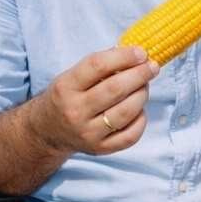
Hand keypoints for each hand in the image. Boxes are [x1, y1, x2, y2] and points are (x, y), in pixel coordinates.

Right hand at [33, 46, 157, 154]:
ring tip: (144, 86)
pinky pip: (130, 135)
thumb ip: (101, 65)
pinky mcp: (100, 149)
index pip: (97, 66)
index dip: (123, 57)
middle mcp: (75, 111)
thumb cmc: (67, 97)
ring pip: (126, 112)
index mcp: (66, 87)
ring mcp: (88, 133)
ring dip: (142, 95)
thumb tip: (135, 54)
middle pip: (115, 89)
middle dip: (140, 75)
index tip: (141, 52)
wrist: (48, 131)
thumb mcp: (72, 76)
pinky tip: (139, 110)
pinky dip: (141, 119)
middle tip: (152, 67)